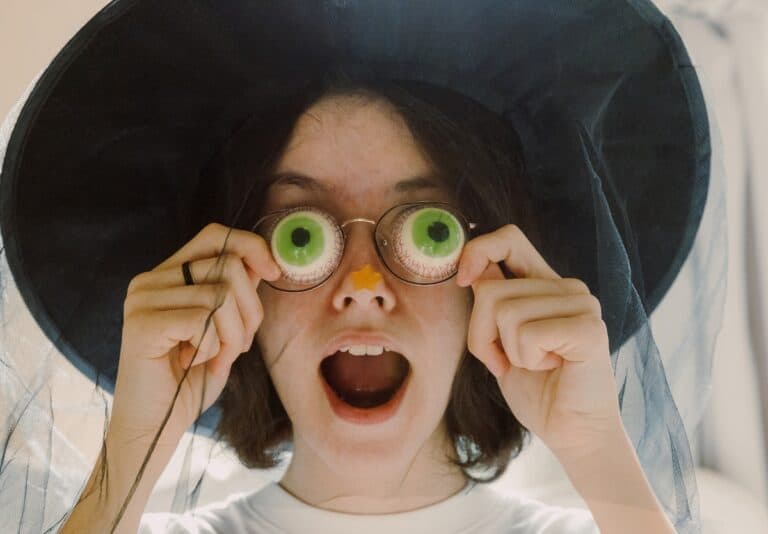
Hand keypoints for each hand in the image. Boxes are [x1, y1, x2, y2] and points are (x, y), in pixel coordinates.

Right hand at [110, 223, 280, 445]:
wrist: (154, 427)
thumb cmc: (190, 380)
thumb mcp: (224, 329)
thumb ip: (235, 293)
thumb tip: (263, 262)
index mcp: (168, 275)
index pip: (215, 235)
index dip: (251, 247)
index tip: (274, 272)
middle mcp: (150, 280)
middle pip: (228, 266)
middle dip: (249, 312)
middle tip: (235, 347)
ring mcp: (143, 300)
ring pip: (221, 296)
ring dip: (232, 336)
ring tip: (213, 358)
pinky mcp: (142, 324)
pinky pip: (204, 321)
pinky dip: (212, 348)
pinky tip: (192, 362)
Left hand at [456, 224, 622, 459]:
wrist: (572, 432)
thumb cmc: (537, 389)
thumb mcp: (501, 338)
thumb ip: (492, 301)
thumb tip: (470, 268)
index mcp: (546, 284)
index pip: (508, 238)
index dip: (477, 251)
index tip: (463, 280)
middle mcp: (567, 287)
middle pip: (491, 290)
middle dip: (481, 334)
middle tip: (505, 361)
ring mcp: (583, 304)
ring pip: (504, 311)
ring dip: (505, 350)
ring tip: (531, 365)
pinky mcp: (590, 329)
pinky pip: (527, 334)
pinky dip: (525, 359)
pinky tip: (550, 368)